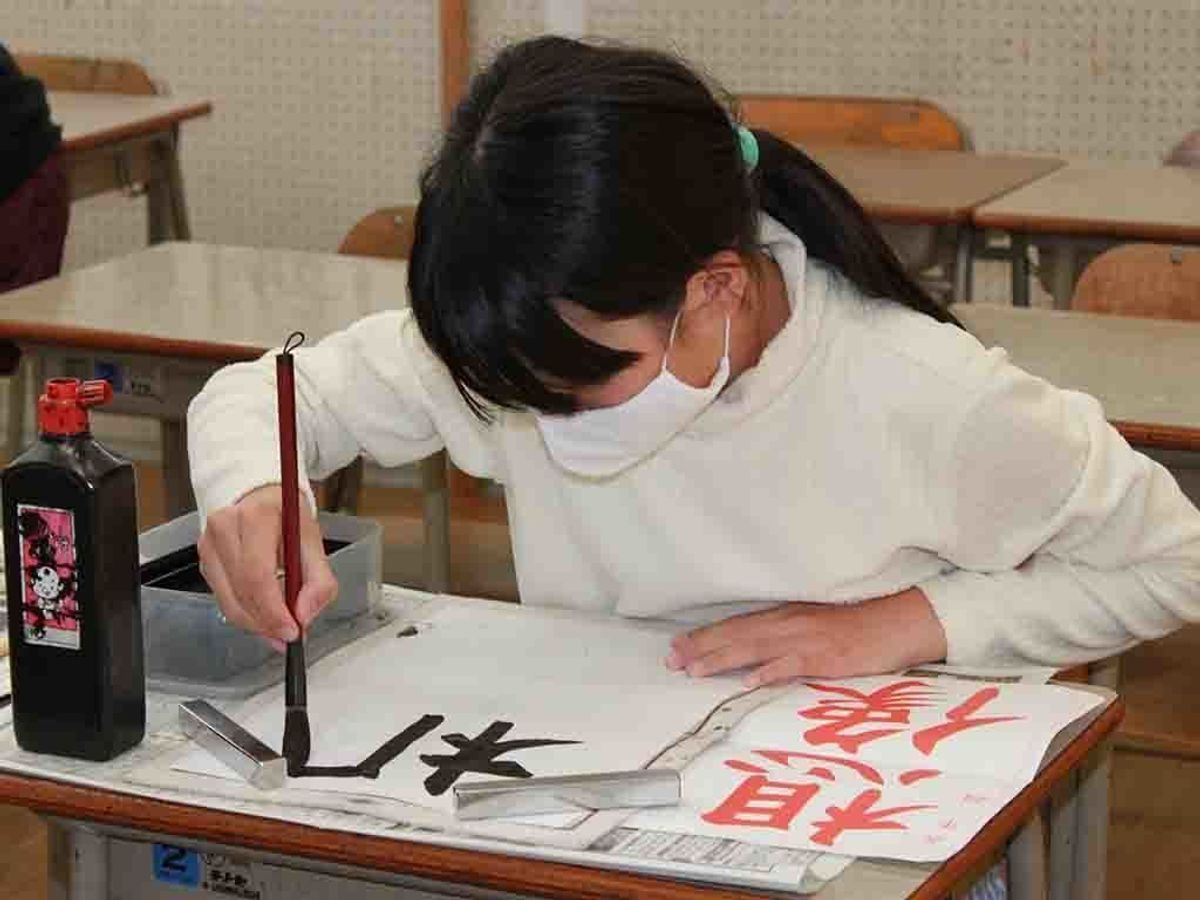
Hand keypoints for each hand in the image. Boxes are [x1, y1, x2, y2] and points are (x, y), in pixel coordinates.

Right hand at [198, 484, 337, 649]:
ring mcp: (208, 544)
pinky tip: (263, 613)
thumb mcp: (313, 541)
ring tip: (279, 628)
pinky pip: (223, 597)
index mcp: (256, 517)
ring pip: (228, 601)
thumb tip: (305, 615)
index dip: (273, 611)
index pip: (257, 575)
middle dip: (267, 623)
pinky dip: (245, 612)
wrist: (259, 496)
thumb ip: (319, 581)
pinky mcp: (204, 559)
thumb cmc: (286, 517)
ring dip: (256, 623)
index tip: (292, 631)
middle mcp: (225, 527)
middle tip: (289, 636)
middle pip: (240, 592)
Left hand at [665, 588, 946, 686]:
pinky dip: (770, 671)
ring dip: (723, 658)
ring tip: (694, 670)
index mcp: (787, 616)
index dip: (706, 636)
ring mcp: (808, 638)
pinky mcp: (828, 656)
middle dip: (702, 647)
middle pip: (737, 634)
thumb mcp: (817, 626)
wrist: (902, 620)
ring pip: (755, 647)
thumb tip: (755, 657)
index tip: (677, 646)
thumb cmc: (861, 625)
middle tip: (670, 661)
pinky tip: (749, 681)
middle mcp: (790, 622)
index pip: (737, 625)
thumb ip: (787, 637)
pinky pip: (793, 664)